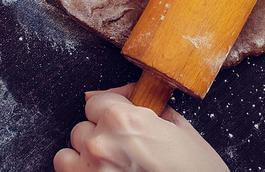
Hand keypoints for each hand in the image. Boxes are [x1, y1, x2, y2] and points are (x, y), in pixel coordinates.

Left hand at [53, 84, 228, 171]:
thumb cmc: (198, 171)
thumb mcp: (182, 132)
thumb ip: (153, 112)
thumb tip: (131, 99)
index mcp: (125, 120)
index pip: (96, 101)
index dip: (110, 106)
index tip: (120, 111)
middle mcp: (102, 143)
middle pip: (83, 127)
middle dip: (101, 134)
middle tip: (124, 147)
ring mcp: (92, 171)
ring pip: (70, 153)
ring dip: (86, 156)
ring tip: (111, 164)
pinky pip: (66, 171)